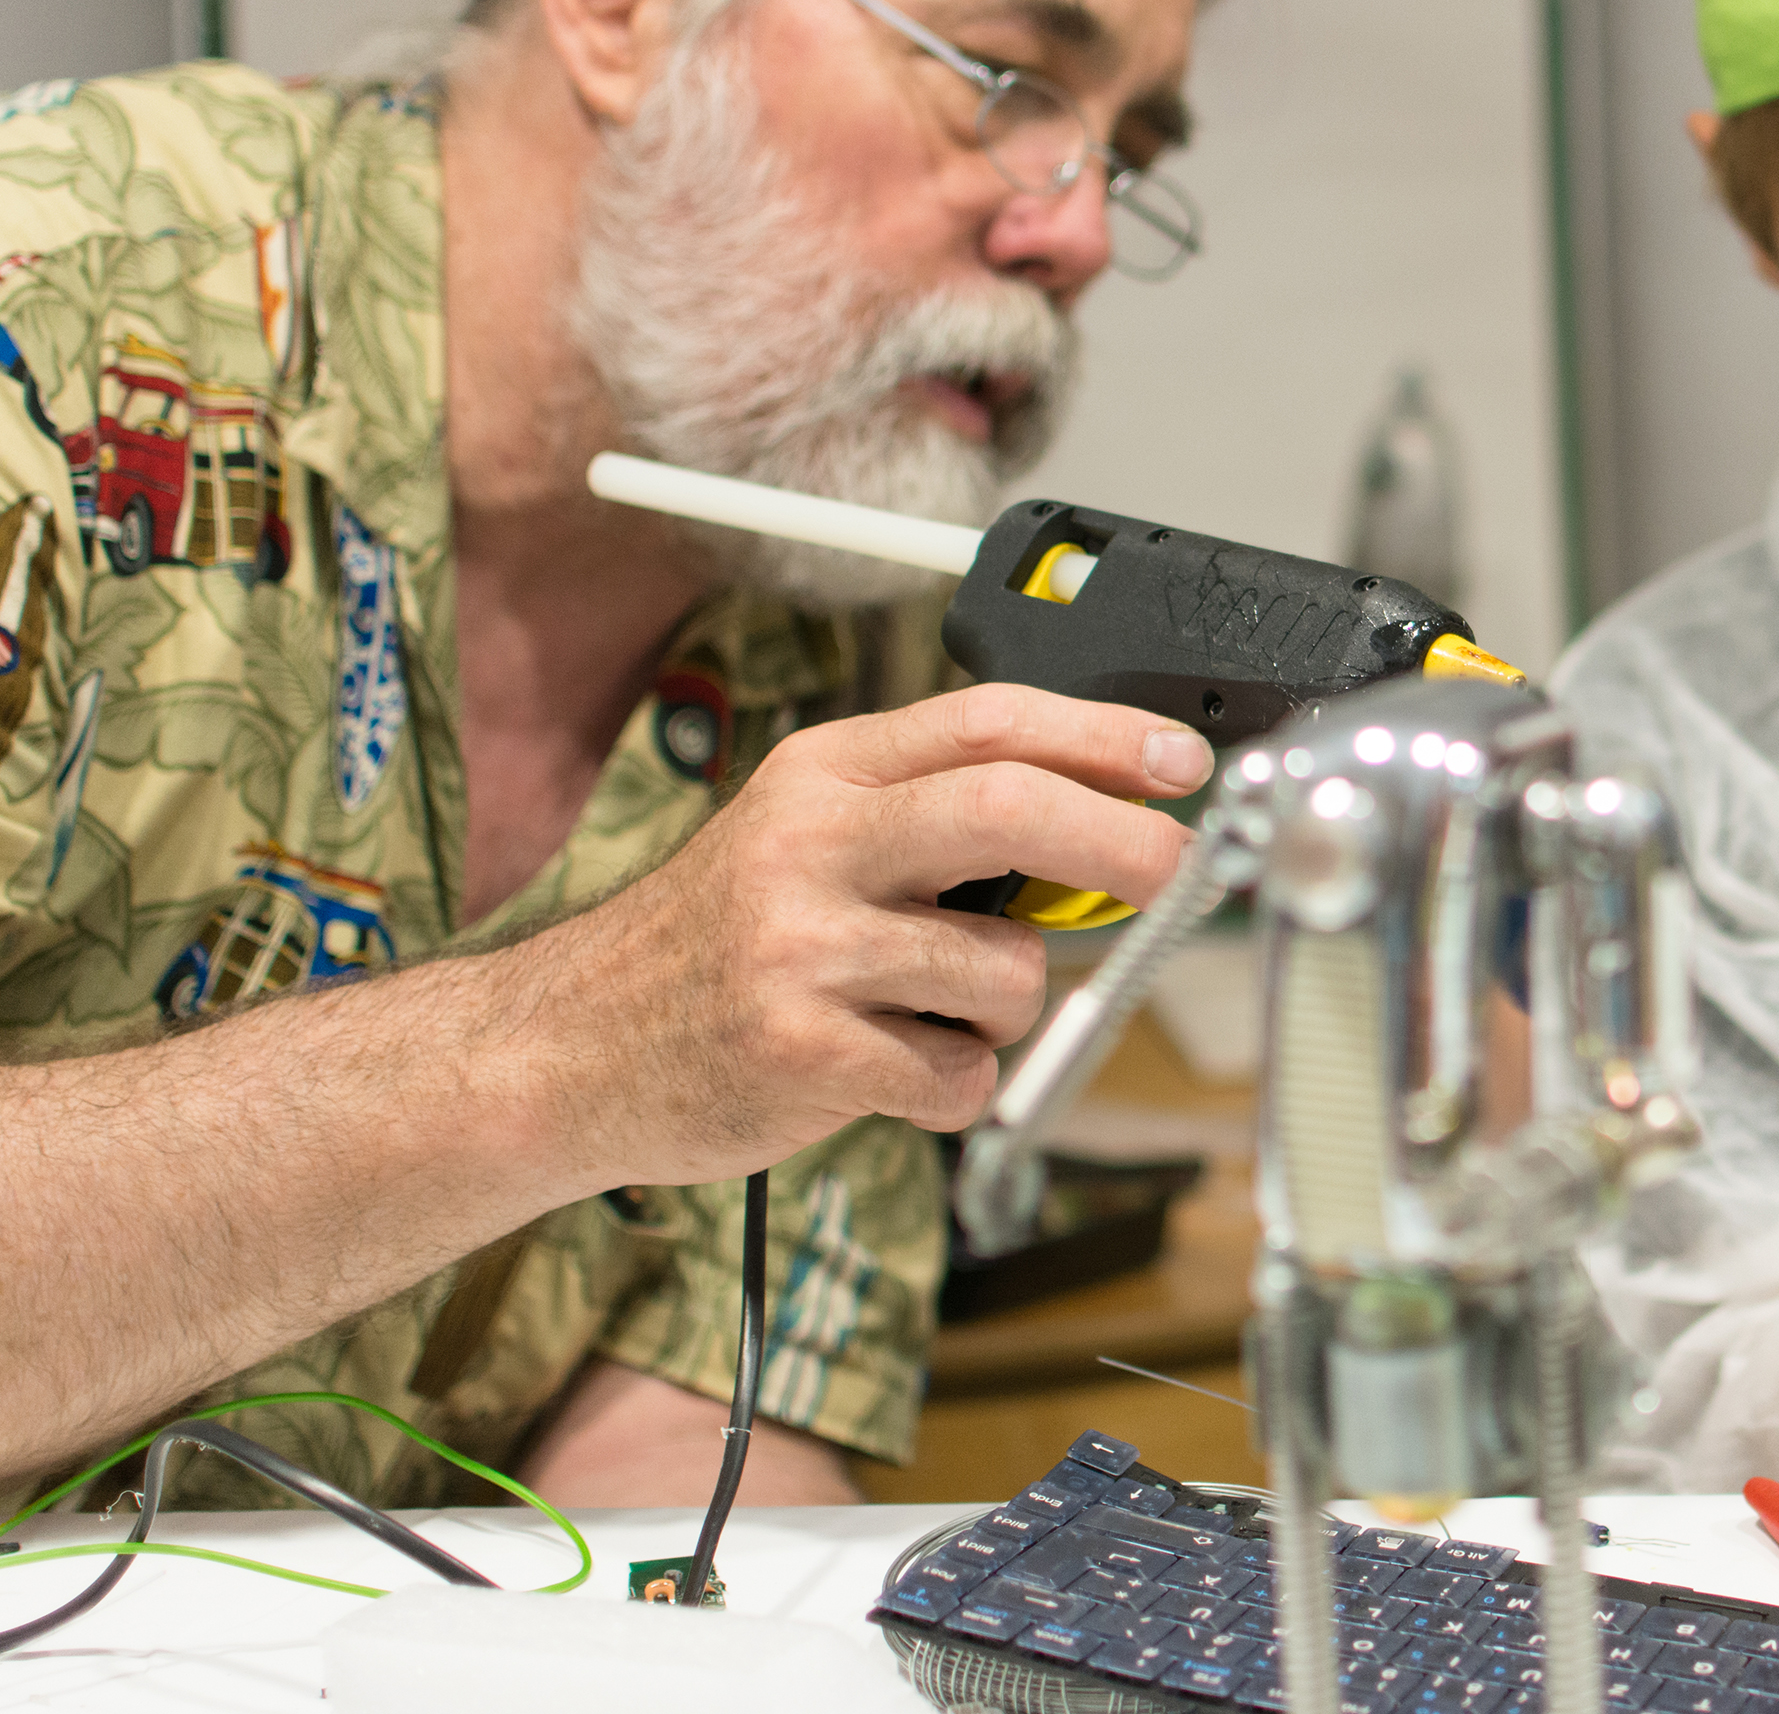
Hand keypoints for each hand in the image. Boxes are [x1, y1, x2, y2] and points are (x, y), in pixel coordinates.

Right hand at [531, 683, 1207, 1183]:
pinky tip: (890, 1070)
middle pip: (1007, 809)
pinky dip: (957, 1086)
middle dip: (1120, 840)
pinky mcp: (803, 1052)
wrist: (567, 1047)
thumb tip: (1107, 826)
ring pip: (1004, 970)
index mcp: (824, 773)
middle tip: (1174, 870)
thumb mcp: (808, 837)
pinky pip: (960, 1076)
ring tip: (931, 1012)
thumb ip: (935, 819)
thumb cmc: (717, 944)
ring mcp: (802, 949)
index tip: (1181, 766)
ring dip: (1006, 1006)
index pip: (990, 723)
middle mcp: (810, 844)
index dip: (1106, 736)